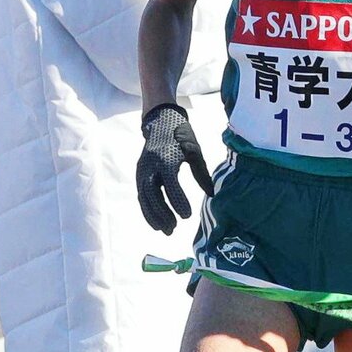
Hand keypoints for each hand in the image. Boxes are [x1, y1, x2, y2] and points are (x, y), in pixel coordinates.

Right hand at [136, 102, 212, 234]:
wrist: (161, 121)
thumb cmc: (181, 136)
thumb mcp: (194, 151)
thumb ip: (201, 173)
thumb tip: (211, 194)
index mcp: (166, 159)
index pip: (170, 185)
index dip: (178, 201)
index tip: (187, 216)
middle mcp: (151, 166)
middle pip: (153, 195)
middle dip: (162, 214)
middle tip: (174, 228)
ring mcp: (143, 170)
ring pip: (145, 198)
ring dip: (154, 216)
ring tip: (166, 230)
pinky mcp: (140, 173)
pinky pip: (142, 195)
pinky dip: (147, 210)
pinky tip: (156, 222)